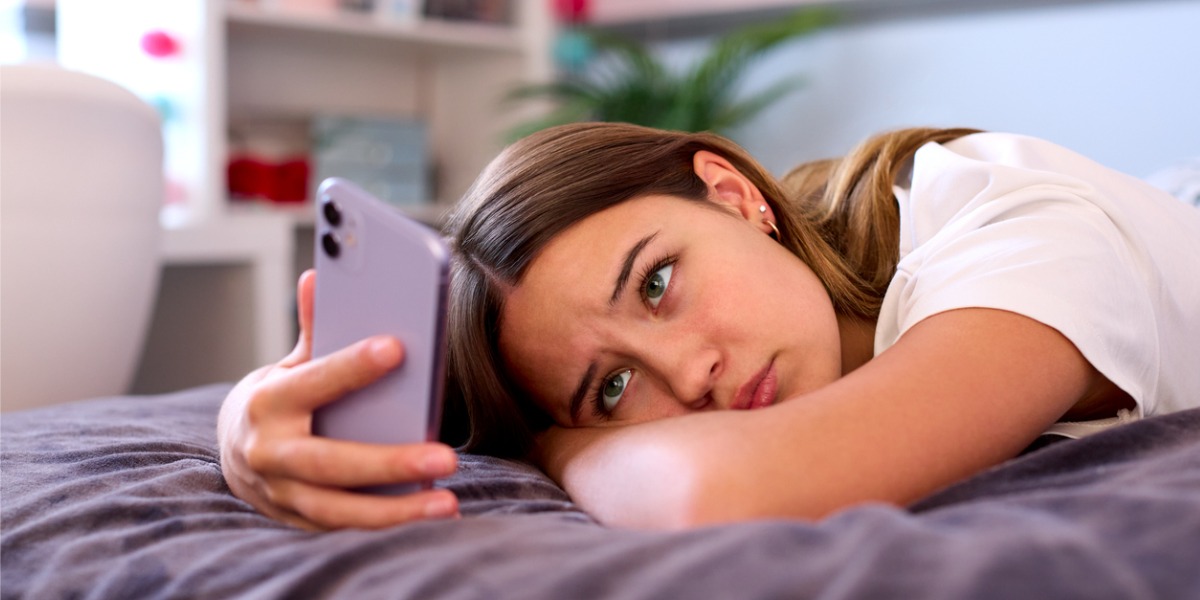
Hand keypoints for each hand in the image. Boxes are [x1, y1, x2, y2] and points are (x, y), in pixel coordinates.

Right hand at [217, 270, 459, 529]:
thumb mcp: (290, 362)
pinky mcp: (299, 523)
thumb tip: (318, 276)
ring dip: (395, 511)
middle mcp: (270, 454)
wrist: (236, 452)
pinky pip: (345, 530)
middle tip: (446, 458)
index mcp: (268, 403)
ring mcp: (282, 495)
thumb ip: (314, 328)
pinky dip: (386, 528)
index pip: (314, 382)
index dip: (352, 366)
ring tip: (446, 502)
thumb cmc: (279, 399)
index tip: (397, 348)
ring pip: (339, 511)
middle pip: (332, 463)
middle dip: (389, 463)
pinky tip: (430, 518)